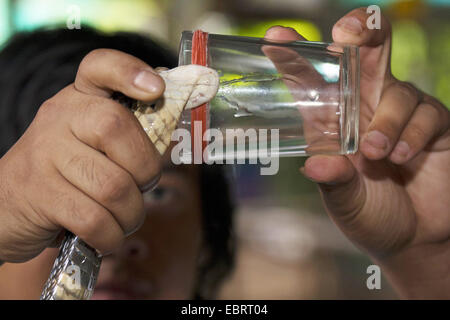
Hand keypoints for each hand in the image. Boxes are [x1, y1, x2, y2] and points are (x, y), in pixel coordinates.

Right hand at [0, 49, 163, 262]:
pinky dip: (111, 235)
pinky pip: (94, 220)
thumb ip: (127, 137)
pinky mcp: (40, 194)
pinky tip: (106, 234)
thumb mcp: (91, 143)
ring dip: (131, 213)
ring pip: (113, 186)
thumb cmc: (67, 174)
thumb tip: (172, 138)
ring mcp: (45, 154)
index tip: (156, 88)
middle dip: (145, 170)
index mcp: (80, 101)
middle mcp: (59, 118)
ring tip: (124, 217)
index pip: (100, 67)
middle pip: (117, 129)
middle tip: (142, 186)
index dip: (129, 71)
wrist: (7, 204)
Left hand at [266, 8, 449, 297]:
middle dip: (357, 32)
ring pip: (395, 90)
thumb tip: (318, 163)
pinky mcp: (432, 121)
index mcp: (331, 121)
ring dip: (385, 122)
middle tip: (348, 32)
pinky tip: (404, 157)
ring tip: (377, 155)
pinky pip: (425, 112)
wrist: (415, 237)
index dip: (293, 55)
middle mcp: (363, 107)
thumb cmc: (370, 215)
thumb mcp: (344, 202)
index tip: (275, 38)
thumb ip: (334, 182)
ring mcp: (399, 111)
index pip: (309, 79)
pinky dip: (413, 134)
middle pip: (362, 54)